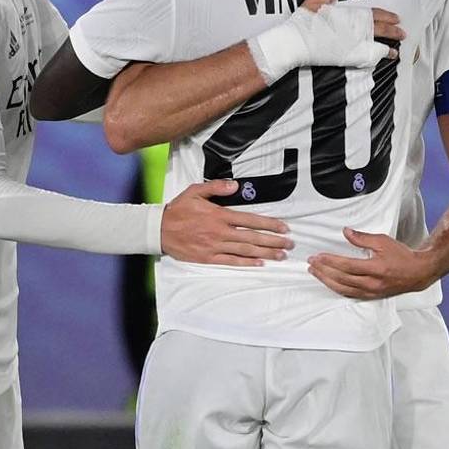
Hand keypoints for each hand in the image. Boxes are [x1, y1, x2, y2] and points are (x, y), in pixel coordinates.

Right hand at [160, 179, 291, 265]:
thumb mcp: (195, 191)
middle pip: (252, 237)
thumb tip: (235, 185)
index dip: (269, 224)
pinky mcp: (208, 258)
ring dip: (265, 253)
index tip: (284, 227)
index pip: (250, 220)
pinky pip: (230, 261)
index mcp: (219, 215)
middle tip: (289, 244)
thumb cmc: (178, 209)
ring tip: (280, 255)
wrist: (159, 229)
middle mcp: (220, 232)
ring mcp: (214, 246)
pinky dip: (246, 263)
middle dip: (273, 241)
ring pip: (245, 251)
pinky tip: (259, 263)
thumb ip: (217, 187)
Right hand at [249, 0, 403, 83]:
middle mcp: (355, 31)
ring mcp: (352, 45)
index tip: (396, 18)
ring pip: (377, 45)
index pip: (374, 15)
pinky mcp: (347, 58)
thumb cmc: (304, 21)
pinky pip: (368, 58)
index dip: (387, 16)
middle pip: (380, 30)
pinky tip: (383, 59)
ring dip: (389, 46)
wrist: (294, 43)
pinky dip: (378, 58)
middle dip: (393, 31)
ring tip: (397, 49)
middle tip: (402, 32)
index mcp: (350, 15)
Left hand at [307, 227, 435, 298]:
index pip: (347, 266)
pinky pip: (349, 294)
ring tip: (315, 272)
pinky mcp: (370, 296)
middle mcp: (372, 284)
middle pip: (341, 279)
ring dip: (326, 281)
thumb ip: (362, 238)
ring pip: (343, 289)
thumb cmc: (401, 256)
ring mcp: (371, 292)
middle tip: (311, 263)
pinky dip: (336, 288)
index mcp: (375, 269)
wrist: (417, 273)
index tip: (318, 256)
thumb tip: (345, 232)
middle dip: (324, 270)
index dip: (330, 261)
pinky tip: (328, 282)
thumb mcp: (383, 241)